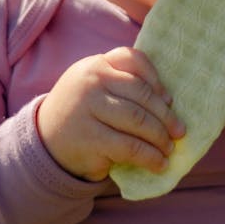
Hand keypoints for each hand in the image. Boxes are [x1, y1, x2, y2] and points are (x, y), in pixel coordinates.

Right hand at [36, 48, 184, 181]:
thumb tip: (169, 103)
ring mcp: (89, 109)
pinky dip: (150, 157)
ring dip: (160, 137)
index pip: (134, 60)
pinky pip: (130, 147)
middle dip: (165, 116)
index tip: (169, 100)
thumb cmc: (82, 113)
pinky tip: (159, 163)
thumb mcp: (95, 87)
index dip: (156, 80)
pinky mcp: (91, 139)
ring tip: (169, 148)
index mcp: (96, 64)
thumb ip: (123, 84)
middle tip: (179, 131)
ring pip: (139, 121)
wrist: (45, 141)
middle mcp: (91, 82)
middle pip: (141, 94)